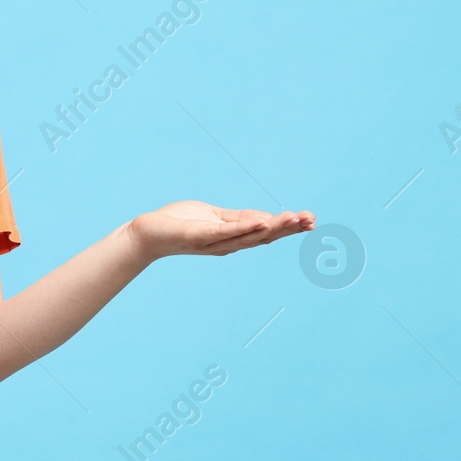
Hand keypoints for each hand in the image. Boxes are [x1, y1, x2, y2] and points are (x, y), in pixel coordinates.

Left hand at [121, 200, 313, 263]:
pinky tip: (262, 221)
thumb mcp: (215, 217)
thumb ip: (238, 218)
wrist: (148, 233)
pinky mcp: (200, 236)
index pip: (266, 230)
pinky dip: (245, 227)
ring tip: (294, 219)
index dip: (288, 226)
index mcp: (233, 236)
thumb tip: (266, 217)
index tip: (310, 219)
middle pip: (264, 235)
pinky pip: (226, 233)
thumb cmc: (180, 223)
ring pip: (250, 235)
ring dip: (274, 227)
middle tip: (312, 221)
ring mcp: (215, 242)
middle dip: (289, 228)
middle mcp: (228, 243)